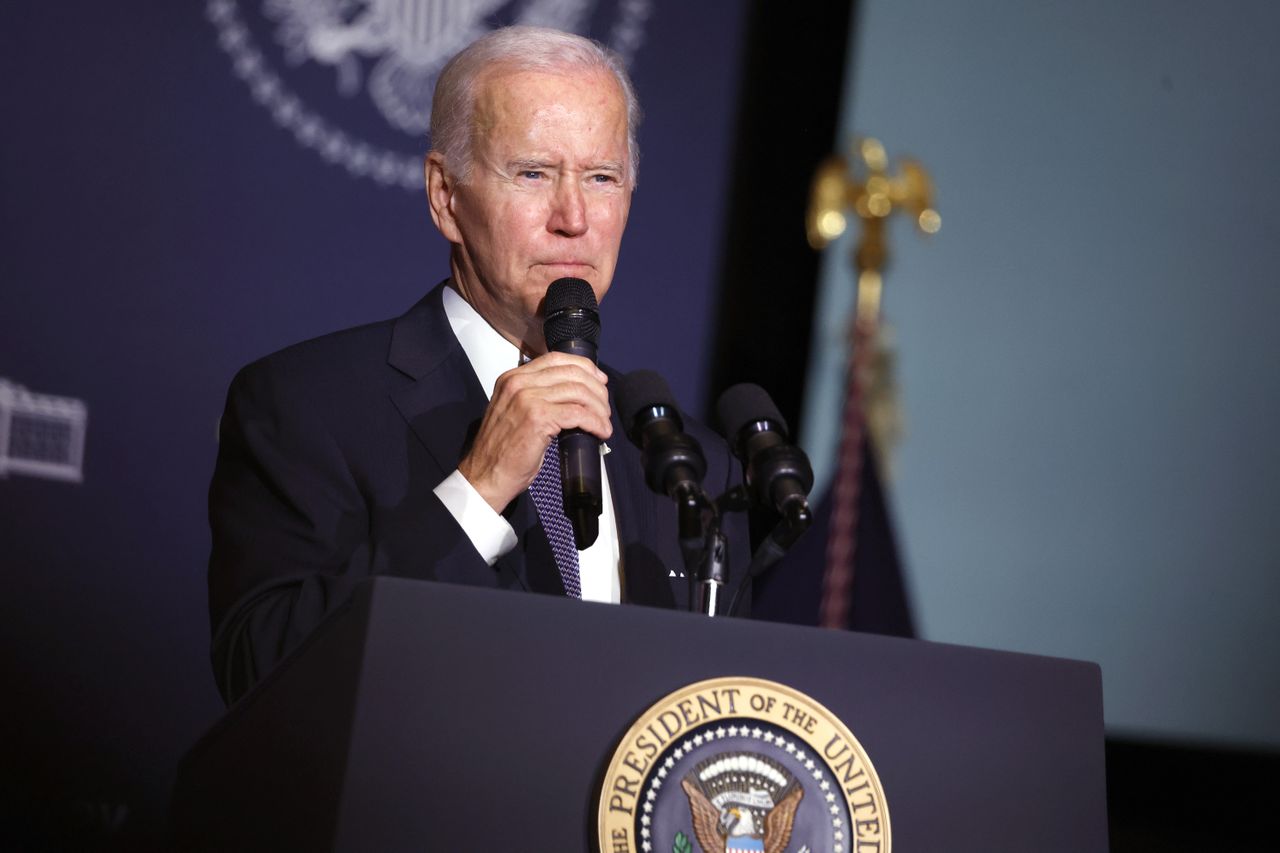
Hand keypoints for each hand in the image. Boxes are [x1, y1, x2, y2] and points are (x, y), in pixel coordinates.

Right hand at [458, 352, 611, 511]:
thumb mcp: (515, 411)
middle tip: (604, 408)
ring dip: (599, 408)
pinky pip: (578, 413)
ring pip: (578, 392)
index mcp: (512, 378)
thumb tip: (572, 395)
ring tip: (604, 422)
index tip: (599, 382)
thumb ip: (536, 396)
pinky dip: (595, 422)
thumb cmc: (502, 451)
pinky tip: (600, 432)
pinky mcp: (538, 418)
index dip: (585, 368)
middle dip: (597, 389)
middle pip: (572, 373)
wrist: (485, 475)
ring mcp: (527, 398)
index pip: (557, 359)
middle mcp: (519, 383)